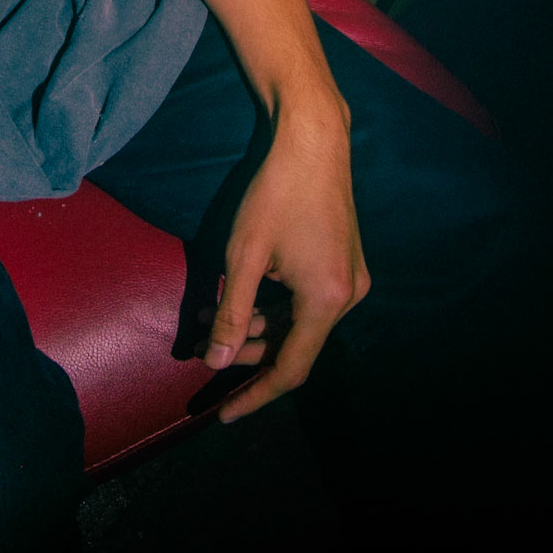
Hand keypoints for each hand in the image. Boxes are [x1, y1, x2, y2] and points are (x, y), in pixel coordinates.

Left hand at [200, 103, 369, 420]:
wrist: (312, 139)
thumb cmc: (275, 192)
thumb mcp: (244, 255)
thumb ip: (233, 313)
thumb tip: (216, 363)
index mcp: (326, 301)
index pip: (290, 370)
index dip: (255, 395)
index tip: (223, 413)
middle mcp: (348, 297)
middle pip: (294, 345)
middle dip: (246, 350)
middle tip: (202, 342)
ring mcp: (350, 278)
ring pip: (299, 321)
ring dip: (257, 323)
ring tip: (208, 313)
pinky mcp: (345, 260)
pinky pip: (308, 300)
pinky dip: (274, 303)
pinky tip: (239, 293)